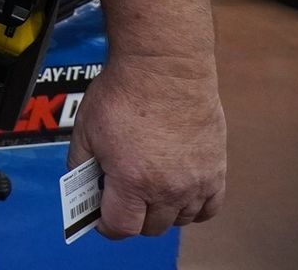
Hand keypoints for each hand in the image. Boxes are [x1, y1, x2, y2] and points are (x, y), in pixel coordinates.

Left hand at [67, 54, 225, 237]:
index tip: (101, 217)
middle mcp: (168, 189)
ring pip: (180, 220)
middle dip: (132, 217)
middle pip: (151, 227)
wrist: (164, 69)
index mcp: (132, 181)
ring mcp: (197, 182)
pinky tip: (179, 193)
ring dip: (162, 212)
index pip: (121, 227)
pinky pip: (209, 208)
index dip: (106, 226)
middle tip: (123, 197)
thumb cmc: (122, 94)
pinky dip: (194, 208)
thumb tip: (84, 188)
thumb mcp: (85, 131)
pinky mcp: (217, 170)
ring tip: (149, 190)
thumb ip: (81, 165)